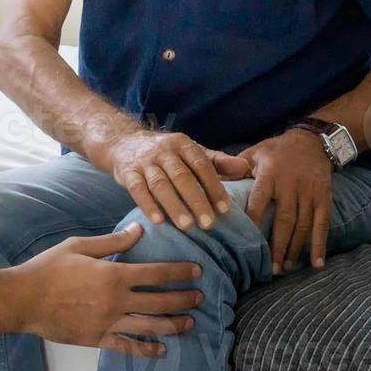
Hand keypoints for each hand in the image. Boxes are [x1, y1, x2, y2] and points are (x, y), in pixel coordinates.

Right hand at [14, 223, 202, 356]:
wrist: (25, 298)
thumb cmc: (50, 268)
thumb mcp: (79, 246)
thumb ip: (112, 241)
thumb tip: (138, 231)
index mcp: (113, 275)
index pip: (156, 273)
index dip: (179, 272)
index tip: (197, 271)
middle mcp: (116, 301)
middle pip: (159, 301)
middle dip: (183, 298)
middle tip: (200, 297)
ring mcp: (108, 322)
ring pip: (150, 326)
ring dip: (174, 324)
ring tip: (190, 322)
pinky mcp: (97, 339)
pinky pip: (127, 347)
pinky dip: (146, 349)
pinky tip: (161, 349)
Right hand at [102, 130, 250, 232]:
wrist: (125, 143)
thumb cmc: (167, 154)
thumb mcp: (192, 153)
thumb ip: (218, 162)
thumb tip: (245, 167)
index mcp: (183, 144)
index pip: (202, 165)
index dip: (214, 187)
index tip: (225, 209)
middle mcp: (164, 151)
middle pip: (182, 176)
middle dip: (196, 200)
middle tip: (209, 224)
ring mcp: (145, 162)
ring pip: (160, 184)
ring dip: (174, 206)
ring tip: (187, 226)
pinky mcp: (128, 173)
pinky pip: (138, 190)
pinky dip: (148, 206)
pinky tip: (158, 222)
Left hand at [240, 129, 334, 274]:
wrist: (312, 141)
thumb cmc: (276, 150)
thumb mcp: (254, 153)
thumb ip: (236, 169)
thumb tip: (213, 185)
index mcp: (270, 174)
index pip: (258, 201)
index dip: (253, 222)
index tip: (245, 243)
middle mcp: (290, 185)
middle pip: (284, 219)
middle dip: (277, 245)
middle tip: (269, 269)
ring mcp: (309, 192)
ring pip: (303, 225)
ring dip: (294, 249)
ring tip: (285, 268)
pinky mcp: (324, 198)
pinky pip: (323, 224)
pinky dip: (320, 245)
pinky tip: (316, 264)